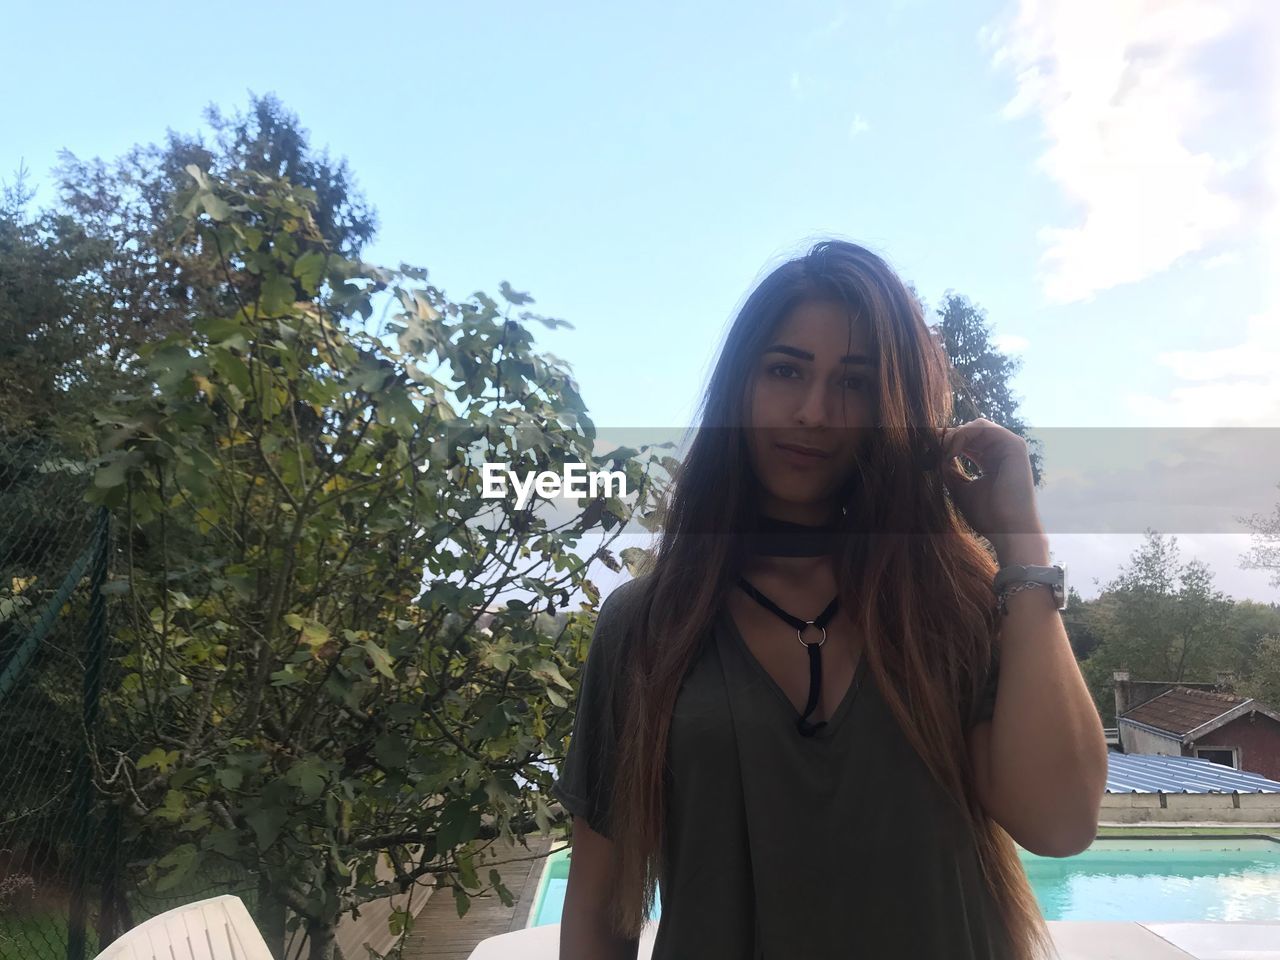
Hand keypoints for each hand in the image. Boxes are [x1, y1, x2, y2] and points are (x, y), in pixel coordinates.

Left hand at [936, 418, 1044, 555]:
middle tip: (930, 447)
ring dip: (953, 435)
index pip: (966, 443)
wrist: (1009, 530)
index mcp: (990, 462)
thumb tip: (936, 456)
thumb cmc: (988, 516)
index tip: (926, 449)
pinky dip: (963, 434)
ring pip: (975, 426)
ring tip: (942, 452)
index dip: (946, 442)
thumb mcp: (961, 489)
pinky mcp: (1013, 445)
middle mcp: (1000, 452)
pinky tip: (953, 451)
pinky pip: (983, 427)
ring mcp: (1008, 447)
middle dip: (947, 437)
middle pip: (969, 432)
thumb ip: (950, 471)